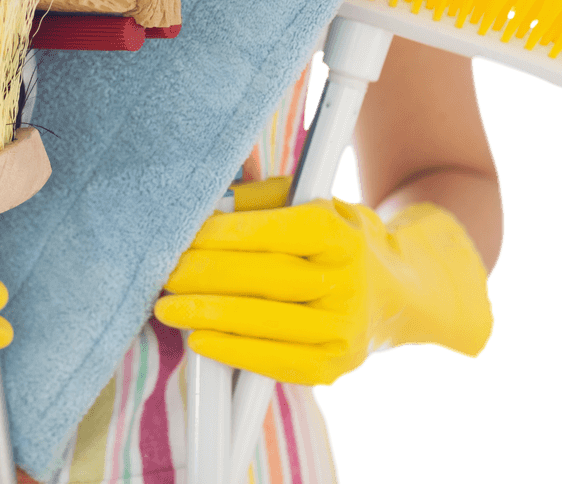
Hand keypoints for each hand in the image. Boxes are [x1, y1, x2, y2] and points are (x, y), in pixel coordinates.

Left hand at [153, 194, 492, 386]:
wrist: (396, 292)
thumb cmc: (336, 239)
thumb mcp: (310, 201)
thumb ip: (260, 198)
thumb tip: (210, 203)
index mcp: (340, 233)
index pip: (276, 232)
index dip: (226, 235)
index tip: (185, 236)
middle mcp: (348, 281)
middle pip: (265, 278)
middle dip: (207, 275)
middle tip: (165, 273)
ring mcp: (344, 327)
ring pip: (265, 321)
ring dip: (208, 315)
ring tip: (167, 308)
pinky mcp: (335, 364)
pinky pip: (276, 361)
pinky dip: (233, 352)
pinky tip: (199, 341)